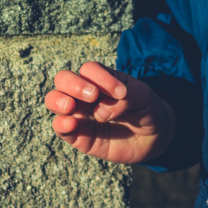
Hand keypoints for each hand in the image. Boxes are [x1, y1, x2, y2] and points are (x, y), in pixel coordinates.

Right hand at [44, 61, 175, 165]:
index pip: (89, 70)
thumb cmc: (146, 109)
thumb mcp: (144, 97)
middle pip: (63, 79)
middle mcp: (85, 95)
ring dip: (58, 100)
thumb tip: (99, 113)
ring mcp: (80, 115)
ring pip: (54, 100)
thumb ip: (126, 98)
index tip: (121, 92)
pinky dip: (60, 125)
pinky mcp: (78, 137)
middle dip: (73, 84)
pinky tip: (71, 124)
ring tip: (71, 107)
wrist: (153, 137)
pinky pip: (60, 128)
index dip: (101, 78)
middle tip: (92, 95)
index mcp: (100, 80)